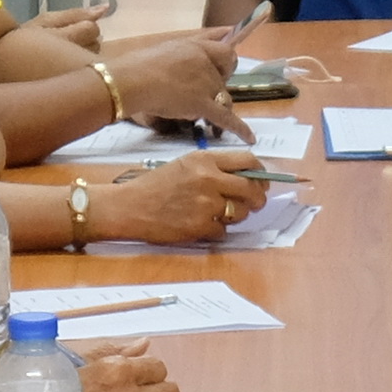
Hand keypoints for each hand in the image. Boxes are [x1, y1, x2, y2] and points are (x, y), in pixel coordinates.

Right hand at [92, 147, 271, 245]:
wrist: (128, 206)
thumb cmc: (155, 185)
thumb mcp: (185, 165)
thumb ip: (214, 168)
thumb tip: (246, 178)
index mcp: (205, 160)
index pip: (248, 161)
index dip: (261, 172)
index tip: (262, 180)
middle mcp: (208, 179)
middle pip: (252, 189)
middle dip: (258, 198)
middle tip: (255, 203)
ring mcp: (205, 204)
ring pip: (240, 212)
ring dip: (235, 216)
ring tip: (217, 213)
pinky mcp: (200, 226)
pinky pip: (223, 231)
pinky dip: (216, 230)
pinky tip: (201, 224)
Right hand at [106, 27, 243, 122]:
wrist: (130, 81)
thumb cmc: (137, 67)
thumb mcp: (162, 51)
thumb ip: (178, 55)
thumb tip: (186, 64)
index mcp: (196, 46)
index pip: (225, 51)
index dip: (224, 63)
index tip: (219, 70)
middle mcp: (205, 62)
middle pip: (224, 77)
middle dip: (217, 86)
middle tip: (202, 95)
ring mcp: (206, 83)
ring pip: (223, 97)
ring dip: (218, 105)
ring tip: (206, 117)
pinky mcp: (203, 104)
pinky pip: (225, 117)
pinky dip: (239, 128)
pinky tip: (249, 138)